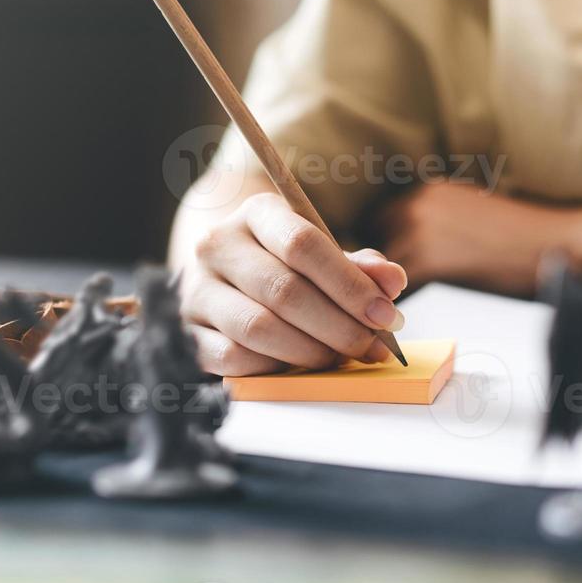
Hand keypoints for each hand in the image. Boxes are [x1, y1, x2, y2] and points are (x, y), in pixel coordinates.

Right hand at [179, 192, 407, 375]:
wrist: (223, 277)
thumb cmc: (284, 267)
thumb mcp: (323, 256)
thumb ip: (359, 267)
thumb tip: (392, 281)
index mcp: (256, 214)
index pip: (303, 243)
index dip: (350, 285)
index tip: (385, 315)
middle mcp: (217, 245)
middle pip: (284, 291)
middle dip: (339, 326)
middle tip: (373, 347)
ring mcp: (197, 289)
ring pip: (259, 328)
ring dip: (311, 352)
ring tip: (340, 358)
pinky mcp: (188, 331)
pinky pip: (234, 359)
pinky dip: (274, 368)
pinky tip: (298, 366)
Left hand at [376, 182, 574, 294]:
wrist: (559, 245)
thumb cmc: (523, 239)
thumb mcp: (471, 212)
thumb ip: (436, 222)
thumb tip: (406, 248)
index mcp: (427, 190)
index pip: (379, 222)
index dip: (381, 251)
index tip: (385, 272)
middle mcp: (415, 203)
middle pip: (372, 243)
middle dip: (376, 271)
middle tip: (385, 297)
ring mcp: (417, 229)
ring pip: (377, 269)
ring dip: (381, 292)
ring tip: (394, 313)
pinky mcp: (425, 260)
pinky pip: (390, 290)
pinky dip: (394, 308)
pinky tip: (408, 319)